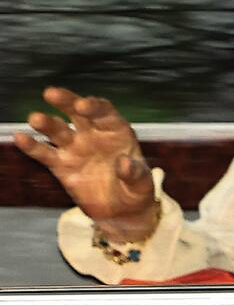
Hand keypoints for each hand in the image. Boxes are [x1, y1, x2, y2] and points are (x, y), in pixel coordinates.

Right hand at [13, 87, 158, 242]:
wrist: (120, 211)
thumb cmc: (136, 190)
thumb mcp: (142, 183)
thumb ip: (135, 173)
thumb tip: (124, 163)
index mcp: (117, 131)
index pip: (105, 112)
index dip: (94, 106)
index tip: (83, 104)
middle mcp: (94, 135)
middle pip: (78, 113)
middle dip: (66, 101)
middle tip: (52, 93)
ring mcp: (76, 149)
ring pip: (59, 131)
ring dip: (47, 123)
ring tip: (35, 118)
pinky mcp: (62, 166)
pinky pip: (45, 154)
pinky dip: (32, 146)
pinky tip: (20, 137)